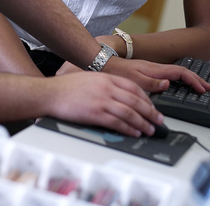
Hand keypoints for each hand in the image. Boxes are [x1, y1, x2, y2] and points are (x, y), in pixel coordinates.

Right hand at [44, 71, 165, 136]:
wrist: (51, 93)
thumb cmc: (67, 88)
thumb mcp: (90, 78)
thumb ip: (106, 84)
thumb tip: (120, 97)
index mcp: (107, 78)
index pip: (134, 87)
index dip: (146, 98)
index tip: (152, 107)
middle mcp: (107, 88)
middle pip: (136, 100)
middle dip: (150, 112)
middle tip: (158, 120)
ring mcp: (102, 100)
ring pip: (130, 112)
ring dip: (143, 122)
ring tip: (149, 129)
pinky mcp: (95, 113)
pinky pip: (117, 122)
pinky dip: (129, 128)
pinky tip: (134, 132)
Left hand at [102, 58, 209, 93]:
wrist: (102, 60)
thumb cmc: (116, 70)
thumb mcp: (133, 79)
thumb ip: (151, 83)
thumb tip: (168, 84)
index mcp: (154, 69)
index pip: (180, 72)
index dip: (193, 80)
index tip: (202, 89)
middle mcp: (155, 68)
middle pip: (182, 72)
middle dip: (196, 79)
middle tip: (207, 88)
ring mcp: (151, 69)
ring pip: (176, 72)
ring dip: (189, 79)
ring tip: (197, 87)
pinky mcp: (146, 71)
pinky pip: (169, 74)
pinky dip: (179, 79)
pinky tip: (178, 85)